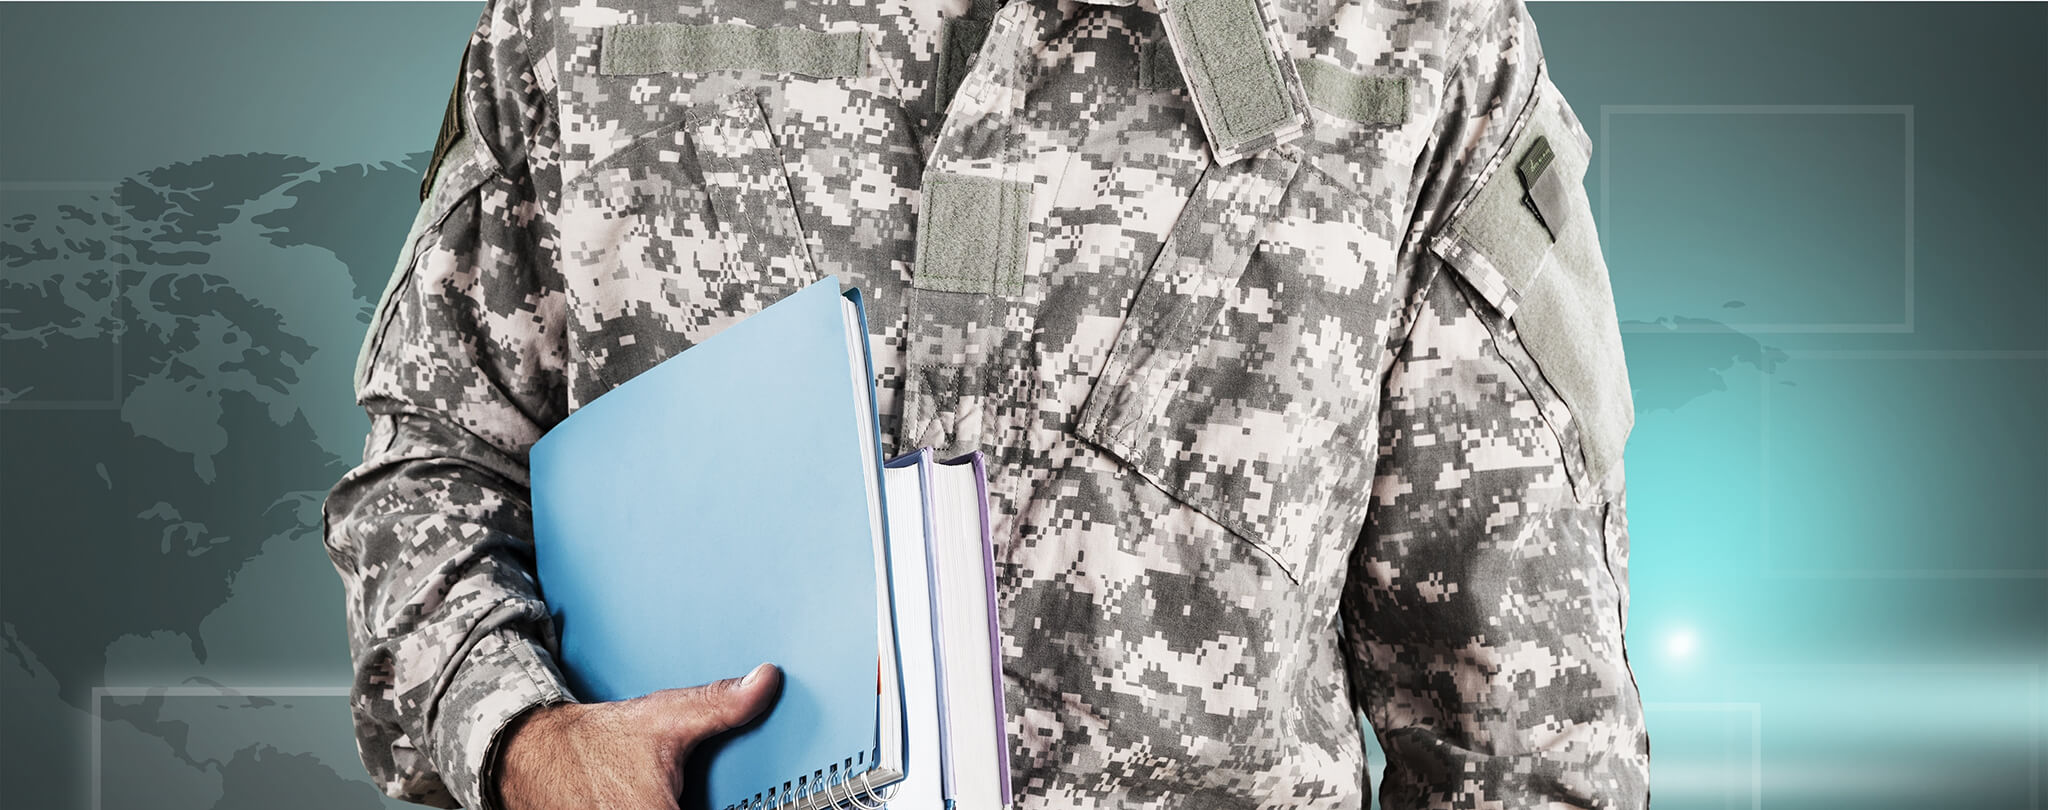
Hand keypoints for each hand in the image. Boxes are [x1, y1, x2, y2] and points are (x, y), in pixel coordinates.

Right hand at [495, 662, 780, 809]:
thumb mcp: (667, 716)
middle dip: (701, 805)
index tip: (727, 801)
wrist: (535, 753)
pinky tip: (651, 799)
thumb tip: (765, 681)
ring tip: (665, 792)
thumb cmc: (600, 739)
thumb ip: (721, 705)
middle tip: (683, 789)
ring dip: (679, 807)